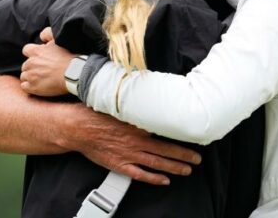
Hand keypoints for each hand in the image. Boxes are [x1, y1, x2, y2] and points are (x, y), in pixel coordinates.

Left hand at [21, 37, 75, 95]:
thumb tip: (41, 36)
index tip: (40, 57)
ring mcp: (31, 76)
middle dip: (32, 67)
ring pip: (24, 76)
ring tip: (43, 79)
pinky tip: (40, 86)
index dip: (32, 54)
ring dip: (31, 77)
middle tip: (44, 69)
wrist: (74, 73)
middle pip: (25, 65)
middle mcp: (31, 63)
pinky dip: (30, 87)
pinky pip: (24, 87)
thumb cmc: (69, 57)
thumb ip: (47, 34)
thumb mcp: (58, 40)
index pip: (26, 50)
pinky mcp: (33, 87)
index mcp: (36, 51)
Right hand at [62, 105, 201, 185]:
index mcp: (140, 125)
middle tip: (198, 159)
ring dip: (174, 168)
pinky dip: (154, 178)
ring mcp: (130, 154)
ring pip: (157, 163)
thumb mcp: (123, 104)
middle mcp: (138, 141)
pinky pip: (140, 174)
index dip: (182, 135)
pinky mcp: (120, 164)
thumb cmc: (99, 113)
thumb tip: (154, 96)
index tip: (194, 135)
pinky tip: (165, 180)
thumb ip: (139, 104)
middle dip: (184, 156)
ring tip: (188, 170)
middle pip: (167, 150)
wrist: (79, 127)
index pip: (167, 131)